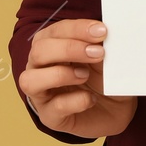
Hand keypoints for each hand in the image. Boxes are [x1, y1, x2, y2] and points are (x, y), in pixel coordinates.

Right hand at [18, 19, 136, 137]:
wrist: (115, 109)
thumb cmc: (103, 77)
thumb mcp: (105, 57)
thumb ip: (99, 44)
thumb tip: (104, 32)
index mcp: (51, 46)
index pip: (55, 31)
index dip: (77, 29)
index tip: (101, 31)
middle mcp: (39, 68)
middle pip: (38, 51)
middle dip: (69, 49)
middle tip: (98, 53)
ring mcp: (41, 94)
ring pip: (30, 80)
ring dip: (60, 74)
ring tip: (85, 75)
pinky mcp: (50, 117)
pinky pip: (54, 108)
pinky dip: (76, 101)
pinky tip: (91, 99)